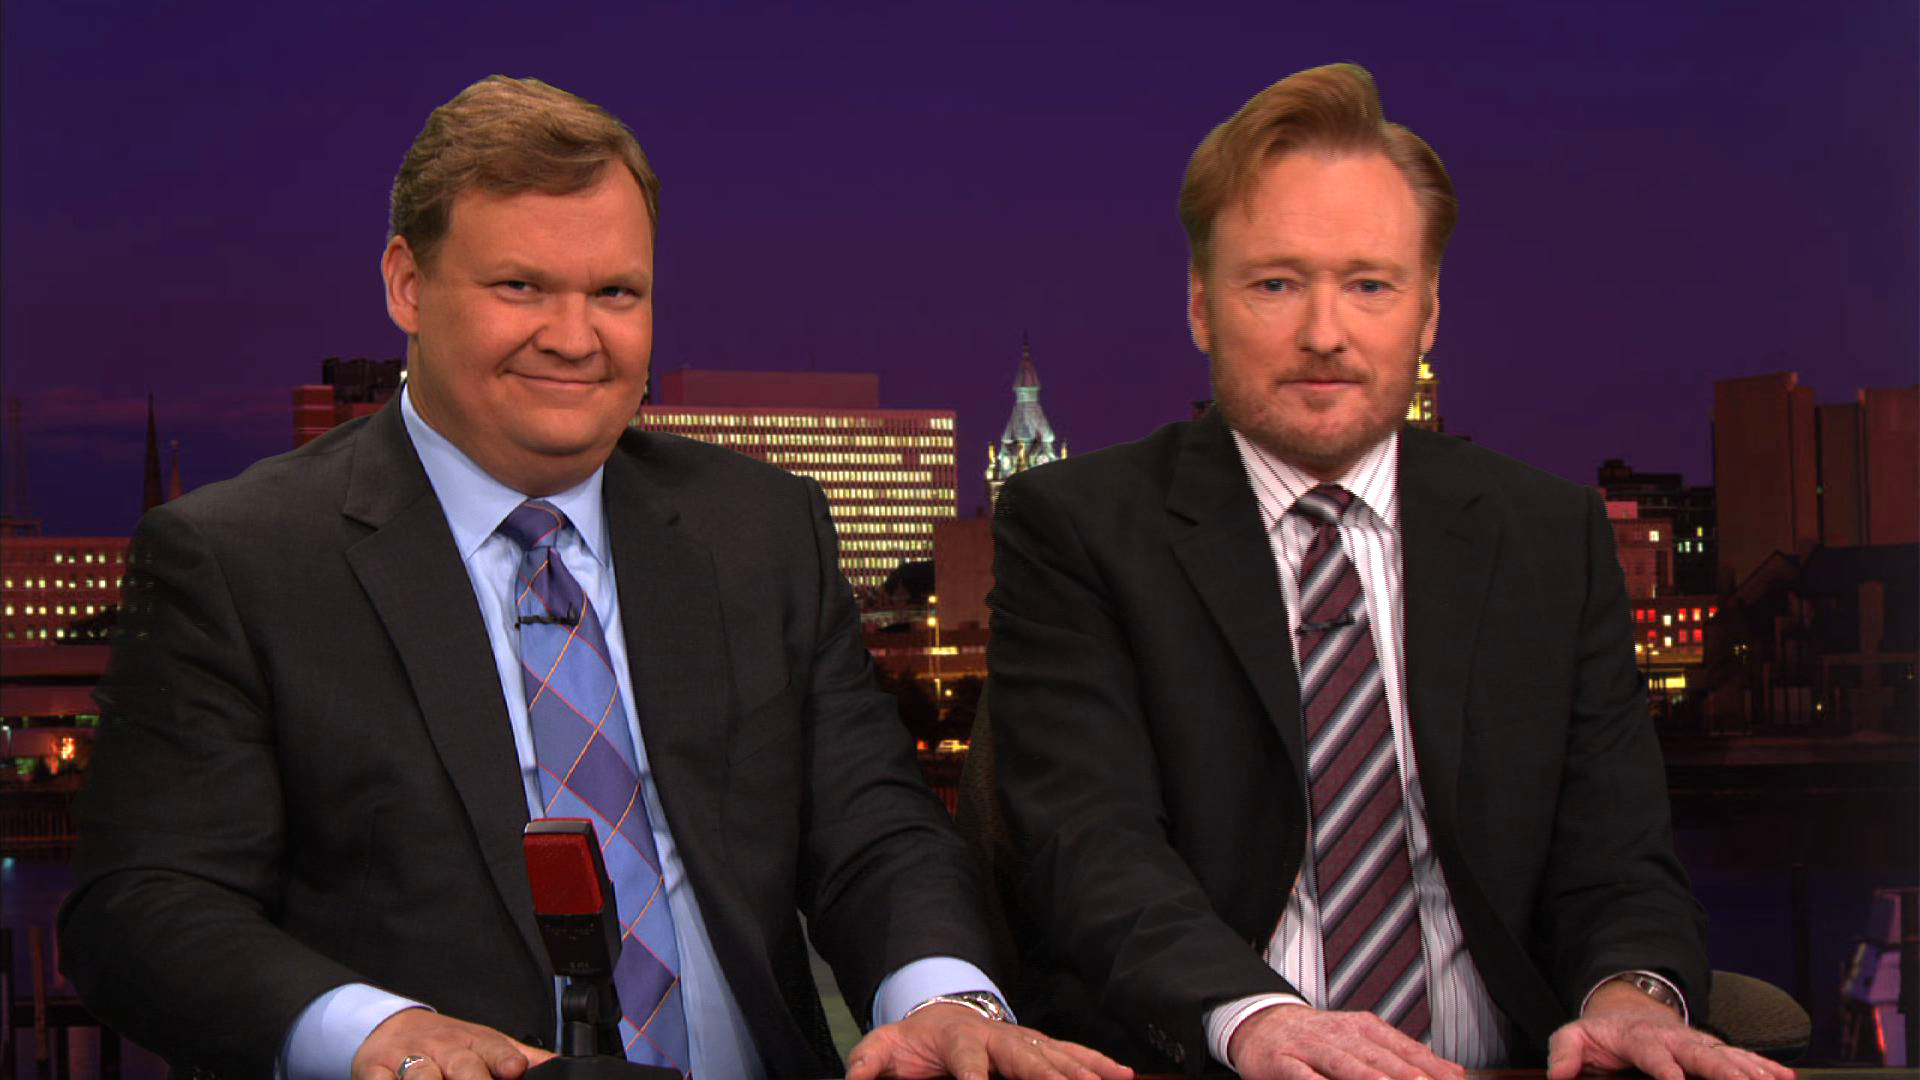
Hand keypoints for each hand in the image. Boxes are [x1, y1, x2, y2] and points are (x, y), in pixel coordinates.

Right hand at [352, 1008, 555, 1079]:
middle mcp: (444, 1049)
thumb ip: (523, 1056)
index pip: (494, 1050)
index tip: (514, 1071)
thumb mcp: (486, 1044)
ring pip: (421, 1077)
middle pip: (461, 1066)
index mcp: (475, 1042)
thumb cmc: (448, 1044)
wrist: (392, 1027)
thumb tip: (559, 1066)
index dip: (505, 1060)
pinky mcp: (375, 1071)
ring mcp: (409, 1060)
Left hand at [845, 1002, 1133, 1079]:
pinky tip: (1123, 1074)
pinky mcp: (1037, 1046)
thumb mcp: (881, 1049)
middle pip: (1028, 1057)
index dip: (977, 1079)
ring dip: (1084, 1071)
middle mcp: (997, 1037)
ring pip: (1057, 1056)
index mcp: (958, 1039)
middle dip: (1053, 1075)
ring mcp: (1021, 1041)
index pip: (970, 1062)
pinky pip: (1071, 1053)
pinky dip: (1097, 1063)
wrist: (937, 1010)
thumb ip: (868, 1067)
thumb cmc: (910, 1041)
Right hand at [1227, 1003, 1466, 1079]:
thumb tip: (1455, 1073)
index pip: (1404, 1049)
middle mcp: (1341, 1035)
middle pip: (1378, 1058)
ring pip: (1343, 1064)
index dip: (1430, 1067)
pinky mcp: (1282, 1061)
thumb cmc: (1319, 1038)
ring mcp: (1311, 1047)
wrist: (1262, 1023)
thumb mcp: (1363, 1039)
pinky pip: (1302, 1076)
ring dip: (1367, 1078)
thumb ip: (1406, 1056)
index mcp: (1365, 1028)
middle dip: (1405, 1075)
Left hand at [1548, 981, 1794, 1079]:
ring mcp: (1697, 1045)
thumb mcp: (1574, 1037)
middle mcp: (1675, 1040)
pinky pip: (1742, 1057)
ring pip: (1729, 1057)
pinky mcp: (1711, 1050)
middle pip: (1704, 1056)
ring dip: (1754, 1071)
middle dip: (1728, 1072)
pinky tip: (1786, 1077)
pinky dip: (1765, 1066)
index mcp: (1641, 1039)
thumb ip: (1565, 1054)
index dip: (1667, 1071)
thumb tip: (1558, 1076)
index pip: (1656, 1057)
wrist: (1625, 1010)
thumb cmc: (1602, 1033)